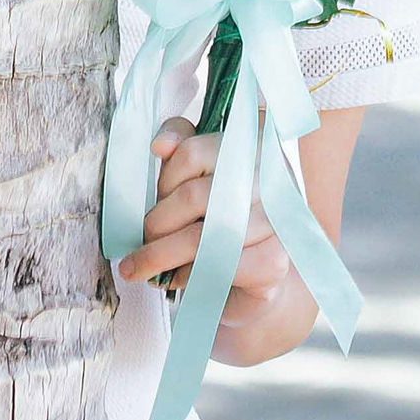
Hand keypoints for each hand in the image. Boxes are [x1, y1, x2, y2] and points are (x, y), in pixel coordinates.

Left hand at [115, 117, 296, 345]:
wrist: (255, 274)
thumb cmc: (220, 213)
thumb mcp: (198, 170)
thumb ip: (181, 145)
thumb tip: (161, 145)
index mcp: (254, 142)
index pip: (192, 153)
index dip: (165, 179)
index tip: (156, 198)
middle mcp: (272, 175)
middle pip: (192, 196)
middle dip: (157, 223)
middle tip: (142, 239)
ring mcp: (277, 219)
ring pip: (199, 235)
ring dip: (163, 254)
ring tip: (143, 264)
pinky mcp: (275, 259)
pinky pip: (218, 265)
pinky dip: (190, 275)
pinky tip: (179, 278)